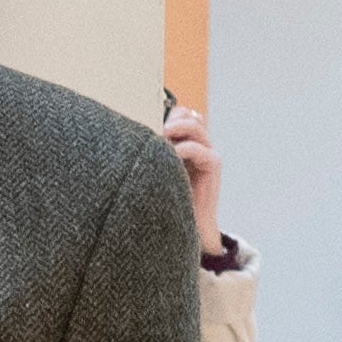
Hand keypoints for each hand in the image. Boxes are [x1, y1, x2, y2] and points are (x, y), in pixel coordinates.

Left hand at [159, 89, 228, 259]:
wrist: (186, 228)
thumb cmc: (163, 200)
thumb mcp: (152, 171)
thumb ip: (148, 152)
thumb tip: (128, 133)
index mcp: (182, 143)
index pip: (179, 113)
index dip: (165, 113)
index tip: (145, 120)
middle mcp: (196, 145)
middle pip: (187, 114)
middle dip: (171, 118)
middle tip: (153, 130)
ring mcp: (206, 152)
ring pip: (194, 124)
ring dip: (176, 128)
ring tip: (159, 139)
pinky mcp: (213, 164)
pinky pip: (198, 148)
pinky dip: (182, 149)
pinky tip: (170, 156)